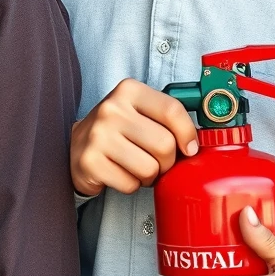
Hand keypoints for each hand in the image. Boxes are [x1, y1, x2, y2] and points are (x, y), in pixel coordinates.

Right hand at [70, 79, 196, 196]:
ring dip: (149, 176)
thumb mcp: (140, 111)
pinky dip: (131, 185)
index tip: (189, 148)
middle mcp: (111, 109)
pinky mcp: (90, 161)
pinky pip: (130, 184)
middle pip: (164, 144)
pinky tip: (121, 173)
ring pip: (149, 168)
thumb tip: (197, 143)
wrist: (77, 145)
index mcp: (129, 90)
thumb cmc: (118, 130)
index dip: (188, 134)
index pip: (172, 110)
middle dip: (167, 161)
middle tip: (157, 161)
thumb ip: (167, 118)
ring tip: (137, 167)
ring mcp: (98, 135)